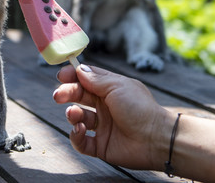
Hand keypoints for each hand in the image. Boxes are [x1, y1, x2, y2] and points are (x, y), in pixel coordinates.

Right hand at [53, 64, 172, 169]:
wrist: (155, 139)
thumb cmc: (140, 108)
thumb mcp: (117, 86)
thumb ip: (95, 79)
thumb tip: (78, 69)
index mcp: (110, 90)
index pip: (87, 79)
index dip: (73, 76)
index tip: (61, 75)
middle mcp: (105, 107)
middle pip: (79, 97)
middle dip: (67, 94)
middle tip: (58, 95)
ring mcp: (103, 126)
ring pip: (78, 118)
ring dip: (72, 114)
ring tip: (75, 115)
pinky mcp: (100, 146)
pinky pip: (81, 141)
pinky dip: (76, 136)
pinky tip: (81, 130)